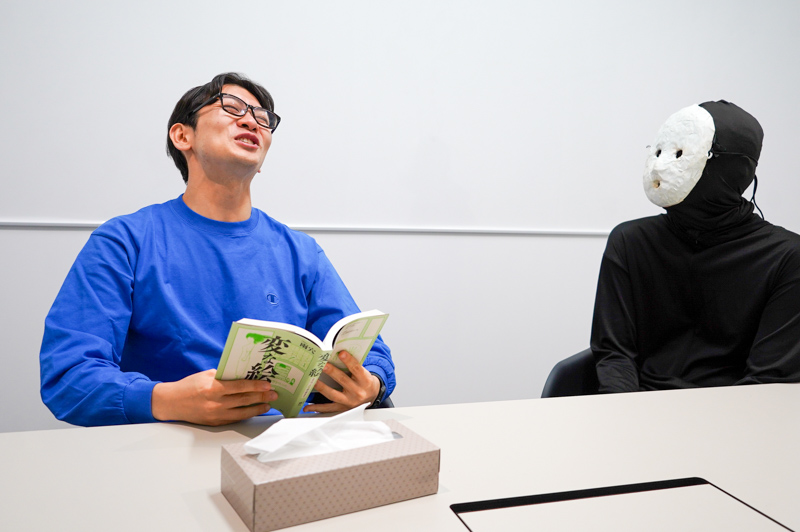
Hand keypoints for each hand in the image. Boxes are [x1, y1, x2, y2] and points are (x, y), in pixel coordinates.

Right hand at [152, 369, 276, 425]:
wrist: (172, 403)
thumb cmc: (189, 385)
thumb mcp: (206, 375)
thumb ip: (224, 375)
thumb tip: (244, 374)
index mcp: (213, 388)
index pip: (240, 387)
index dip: (255, 386)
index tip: (267, 385)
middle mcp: (215, 403)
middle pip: (244, 400)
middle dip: (261, 397)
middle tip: (274, 394)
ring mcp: (215, 415)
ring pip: (242, 412)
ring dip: (257, 408)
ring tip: (268, 404)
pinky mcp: (215, 423)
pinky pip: (235, 419)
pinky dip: (246, 415)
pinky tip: (254, 411)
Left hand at [303, 351, 379, 413]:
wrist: (372, 396)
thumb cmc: (365, 381)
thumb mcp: (364, 373)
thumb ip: (353, 367)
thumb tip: (337, 356)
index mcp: (365, 381)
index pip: (357, 369)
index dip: (349, 361)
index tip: (341, 353)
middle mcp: (358, 392)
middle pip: (343, 380)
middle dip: (332, 372)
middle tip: (323, 365)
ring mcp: (349, 402)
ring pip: (333, 394)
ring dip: (322, 387)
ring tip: (314, 381)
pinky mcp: (342, 408)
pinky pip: (328, 408)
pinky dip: (317, 407)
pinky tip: (308, 406)